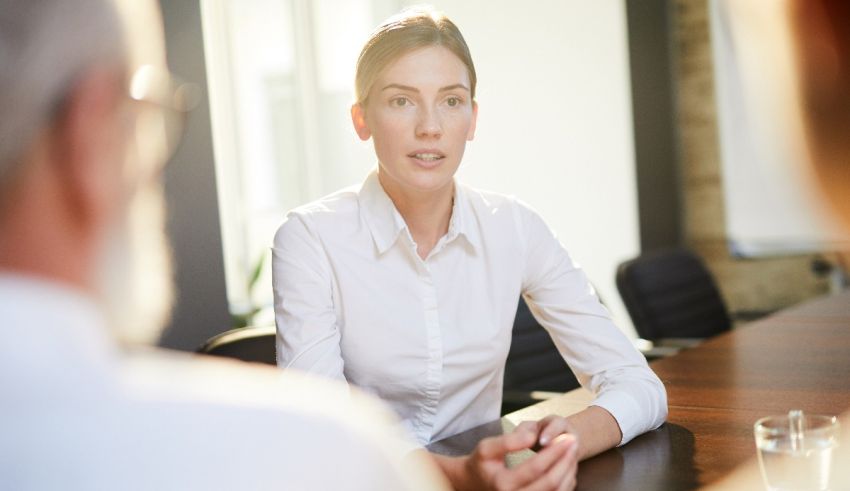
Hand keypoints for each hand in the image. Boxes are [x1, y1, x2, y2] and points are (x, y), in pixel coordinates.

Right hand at [434, 419, 578, 490]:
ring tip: (572, 452)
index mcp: (502, 484)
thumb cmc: (483, 463)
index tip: (566, 437)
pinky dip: (566, 482)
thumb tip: (533, 436)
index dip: (554, 452)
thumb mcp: (487, 447)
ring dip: (569, 472)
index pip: (535, 468)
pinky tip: (567, 466)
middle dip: (565, 461)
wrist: (475, 483)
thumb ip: (509, 440)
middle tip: (573, 443)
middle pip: (550, 483)